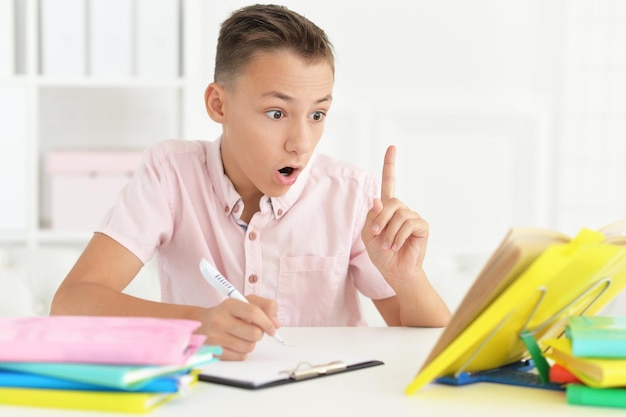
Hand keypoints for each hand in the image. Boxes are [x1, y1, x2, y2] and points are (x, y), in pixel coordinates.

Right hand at [196, 295, 279, 360]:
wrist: (200, 324)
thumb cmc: (227, 313)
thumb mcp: (244, 302)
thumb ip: (265, 306)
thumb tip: (275, 324)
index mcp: (229, 305)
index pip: (253, 312)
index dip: (267, 322)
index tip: (273, 328)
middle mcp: (219, 320)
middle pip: (254, 333)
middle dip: (259, 333)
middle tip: (254, 330)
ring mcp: (215, 338)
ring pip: (249, 346)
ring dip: (251, 342)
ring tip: (242, 335)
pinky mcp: (214, 352)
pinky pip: (241, 356)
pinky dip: (242, 351)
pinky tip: (234, 343)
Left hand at [361, 145, 428, 285]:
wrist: (396, 272)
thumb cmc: (382, 255)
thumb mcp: (369, 235)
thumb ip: (371, 218)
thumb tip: (377, 200)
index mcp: (387, 209)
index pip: (389, 183)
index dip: (390, 165)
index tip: (392, 147)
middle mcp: (401, 209)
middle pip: (391, 202)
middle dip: (381, 219)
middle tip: (377, 235)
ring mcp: (413, 217)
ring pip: (399, 214)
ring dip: (389, 233)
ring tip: (388, 246)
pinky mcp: (422, 226)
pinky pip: (408, 224)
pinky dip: (398, 237)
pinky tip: (397, 247)